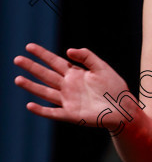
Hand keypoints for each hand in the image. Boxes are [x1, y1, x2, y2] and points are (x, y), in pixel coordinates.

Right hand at [14, 42, 129, 129]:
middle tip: (17, 59)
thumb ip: (86, 56)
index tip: (29, 47)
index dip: (42, 54)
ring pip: (45, 92)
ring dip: (32, 86)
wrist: (124, 109)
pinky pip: (53, 112)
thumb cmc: (115, 88)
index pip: (55, 62)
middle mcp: (69, 86)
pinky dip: (42, 110)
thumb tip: (68, 50)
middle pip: (46, 75)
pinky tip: (30, 105)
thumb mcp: (102, 67)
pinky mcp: (71, 115)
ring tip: (17, 79)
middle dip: (32, 67)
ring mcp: (68, 101)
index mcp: (76, 74)